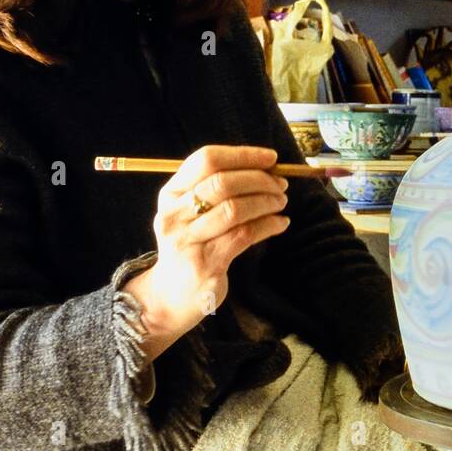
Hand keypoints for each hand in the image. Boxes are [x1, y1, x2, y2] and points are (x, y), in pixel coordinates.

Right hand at [125, 145, 290, 352]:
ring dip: (266, 202)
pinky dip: (269, 225)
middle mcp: (173, 214)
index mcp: (170, 193)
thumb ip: (217, 188)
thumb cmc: (191, 243)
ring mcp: (187, 240)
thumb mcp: (190, 212)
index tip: (271, 158)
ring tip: (281, 203)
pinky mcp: (205, 264)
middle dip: (260, 180)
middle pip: (222, 183)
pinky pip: (244, 235)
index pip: (207, 160)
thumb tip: (266, 167)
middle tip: (281, 185)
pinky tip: (280, 223)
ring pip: (235, 209)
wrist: (170, 295)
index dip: (243, 155)